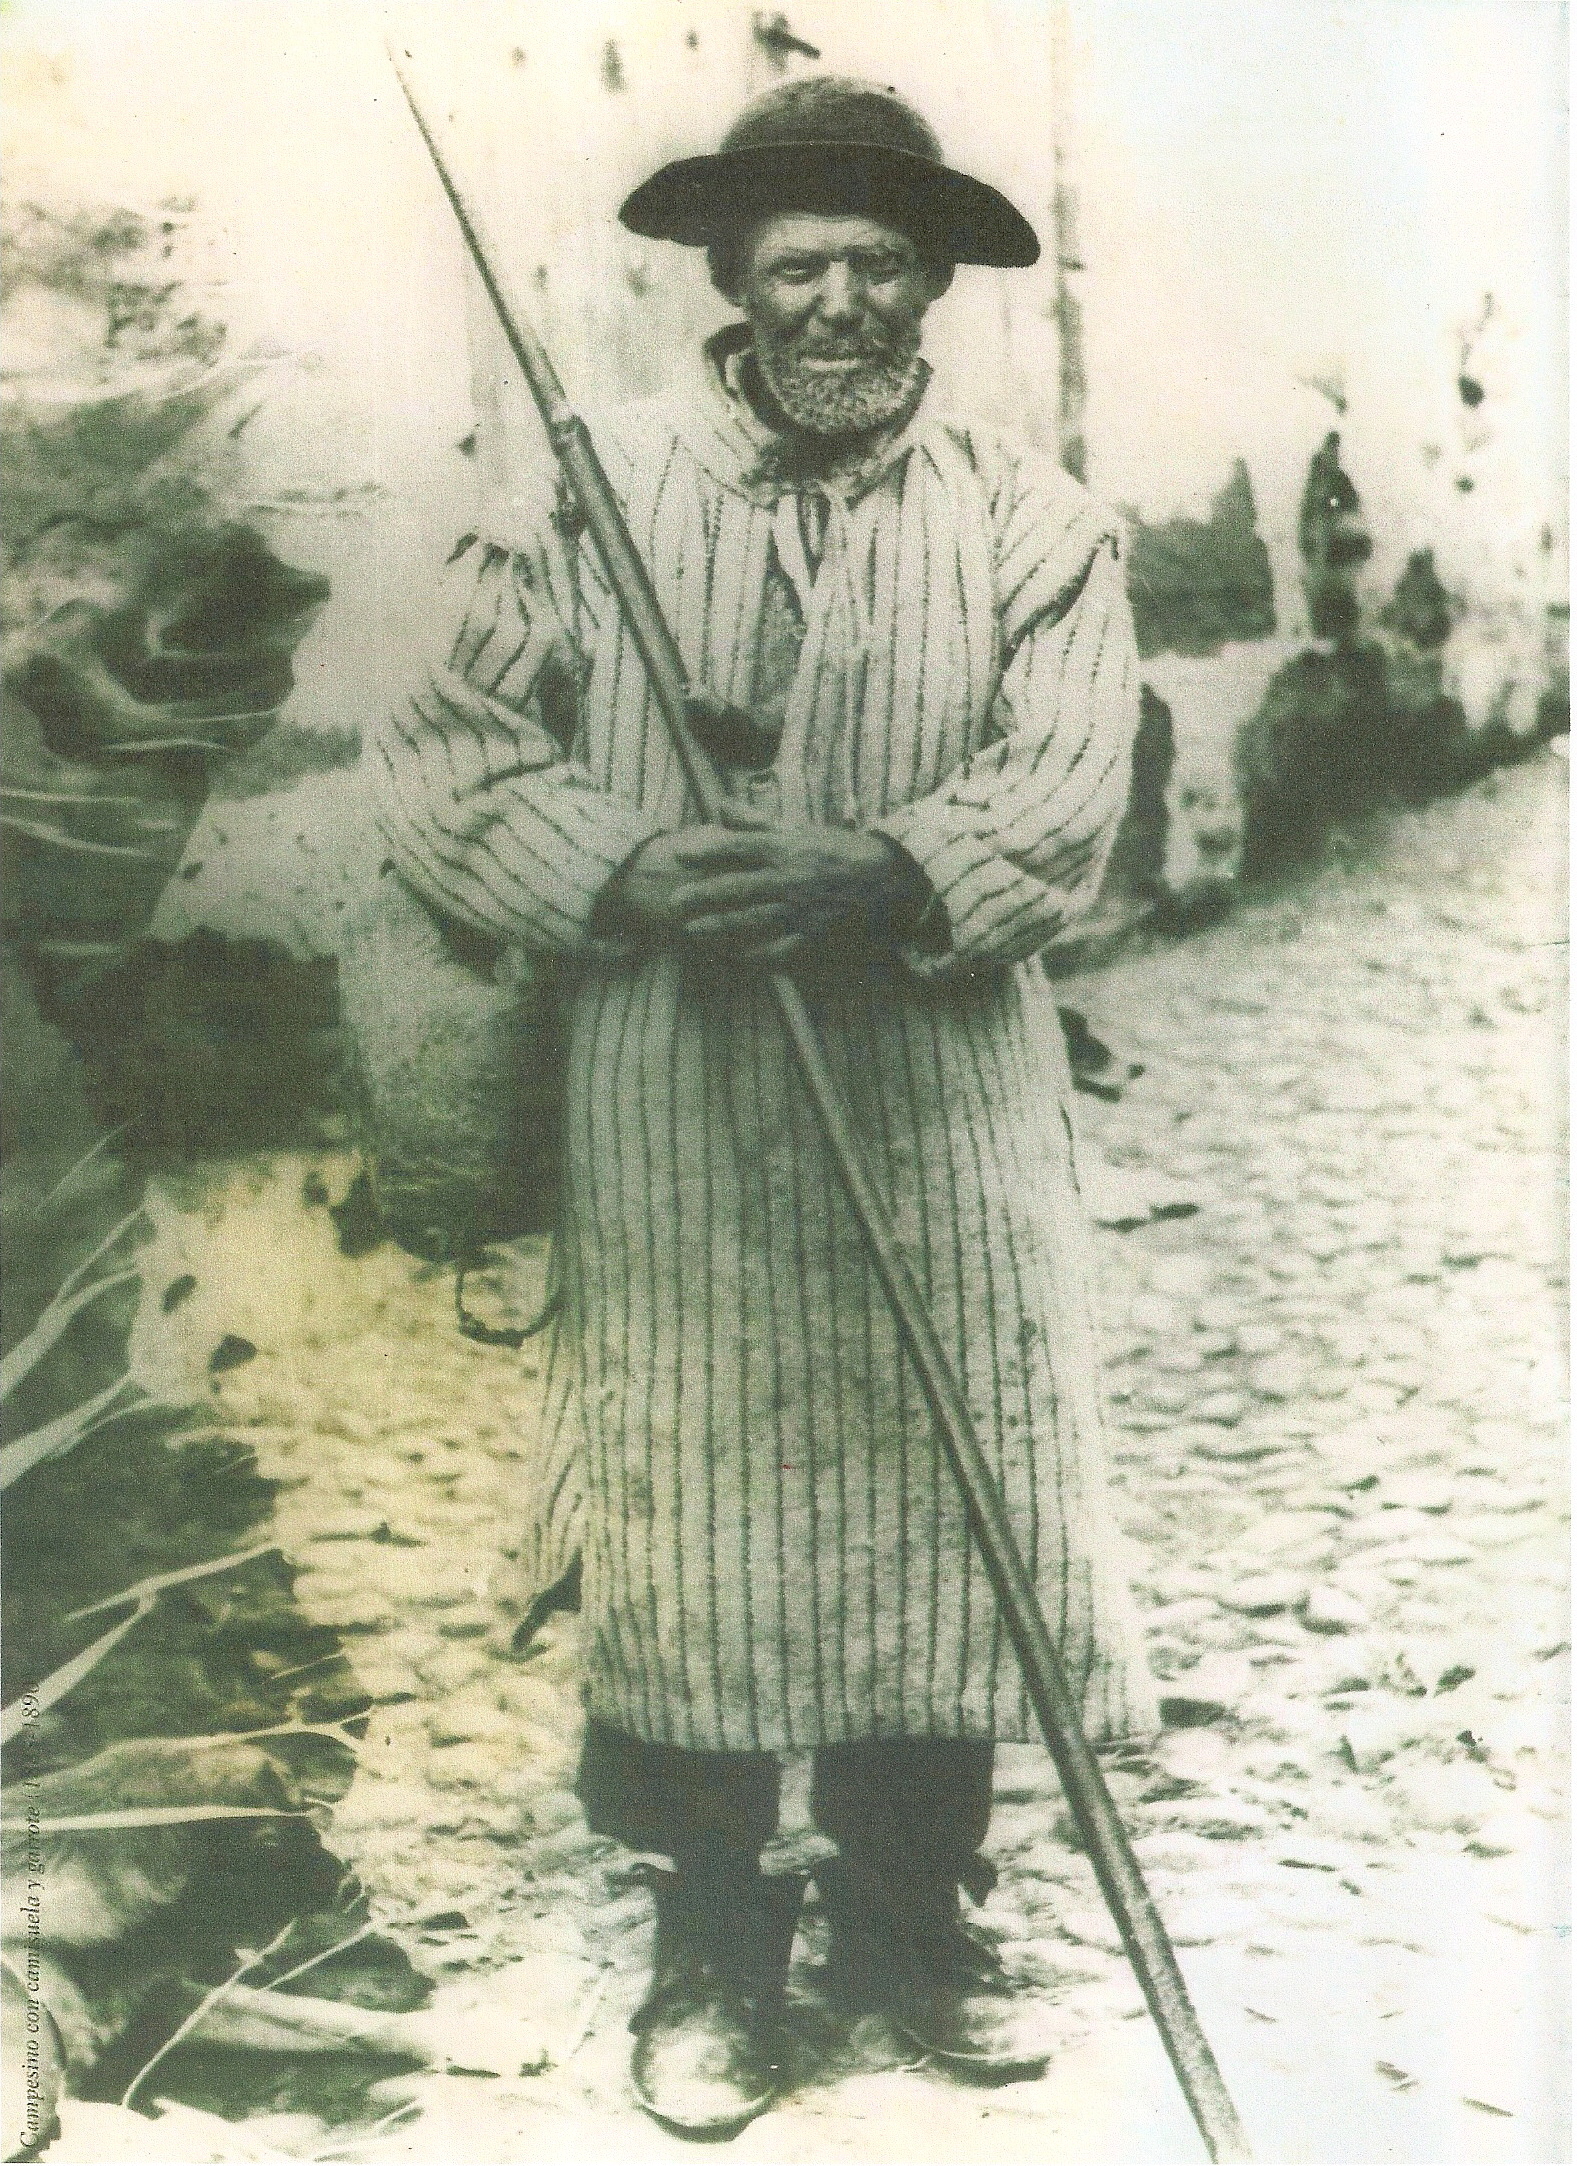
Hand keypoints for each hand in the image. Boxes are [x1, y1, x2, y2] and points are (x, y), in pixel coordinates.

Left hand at [651, 806, 930, 966]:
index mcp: (787, 848)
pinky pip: (782, 949)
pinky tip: (736, 959)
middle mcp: (790, 878)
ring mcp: (802, 909)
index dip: (706, 850)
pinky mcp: (816, 935)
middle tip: (674, 902)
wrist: (891, 880)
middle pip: (738, 886)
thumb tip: (721, 806)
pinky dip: (758, 956)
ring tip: (692, 931)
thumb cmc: (841, 852)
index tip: (679, 855)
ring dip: (720, 926)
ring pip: (754, 919)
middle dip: (704, 895)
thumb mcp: (800, 830)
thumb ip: (757, 821)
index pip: (738, 846)